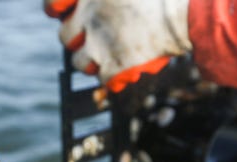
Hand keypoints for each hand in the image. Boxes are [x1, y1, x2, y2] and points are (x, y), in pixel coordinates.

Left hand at [45, 0, 190, 91]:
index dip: (55, 11)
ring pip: (80, 62)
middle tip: (95, 37)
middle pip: (65, 38)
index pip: (51, 5)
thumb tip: (78, 4)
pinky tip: (126, 65)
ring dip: (92, 60)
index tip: (61, 14)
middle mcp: (89, 18)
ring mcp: (100, 44)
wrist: (185, 15)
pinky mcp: (114, 66)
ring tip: (110, 54)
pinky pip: (103, 79)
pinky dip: (113, 75)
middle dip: (78, 40)